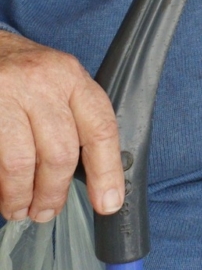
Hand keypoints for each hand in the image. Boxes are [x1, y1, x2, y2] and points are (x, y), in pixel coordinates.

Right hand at [0, 31, 122, 220]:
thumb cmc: (21, 72)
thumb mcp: (56, 80)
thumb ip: (74, 116)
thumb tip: (94, 174)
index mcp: (70, 76)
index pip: (100, 128)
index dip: (107, 171)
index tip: (107, 202)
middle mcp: (41, 82)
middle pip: (60, 153)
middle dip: (54, 193)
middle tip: (45, 212)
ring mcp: (6, 95)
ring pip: (21, 163)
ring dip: (21, 196)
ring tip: (19, 208)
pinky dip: (0, 185)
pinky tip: (2, 193)